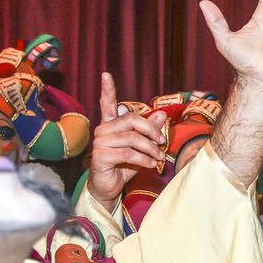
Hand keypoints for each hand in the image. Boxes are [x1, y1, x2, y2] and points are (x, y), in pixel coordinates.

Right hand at [87, 72, 166, 206]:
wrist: (109, 187)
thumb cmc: (124, 165)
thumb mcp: (141, 146)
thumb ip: (150, 130)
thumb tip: (162, 113)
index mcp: (111, 124)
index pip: (108, 103)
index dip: (108, 89)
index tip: (106, 75)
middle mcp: (103, 130)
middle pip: (131, 119)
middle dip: (151, 129)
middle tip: (162, 141)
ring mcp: (100, 142)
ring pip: (132, 138)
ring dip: (150, 148)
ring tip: (158, 157)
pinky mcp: (101, 156)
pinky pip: (128, 153)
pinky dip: (144, 159)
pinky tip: (150, 164)